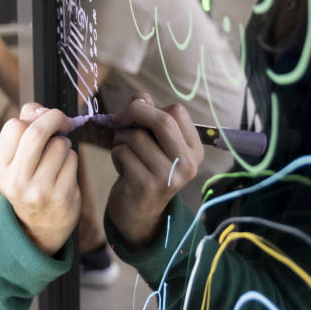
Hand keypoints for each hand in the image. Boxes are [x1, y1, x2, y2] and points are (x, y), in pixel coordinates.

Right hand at [0, 103, 80, 255]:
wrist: (40, 225)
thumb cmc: (29, 181)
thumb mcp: (15, 159)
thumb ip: (24, 127)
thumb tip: (40, 109)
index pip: (14, 126)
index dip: (32, 116)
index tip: (43, 119)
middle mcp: (15, 180)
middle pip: (36, 133)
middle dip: (54, 118)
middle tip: (62, 121)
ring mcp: (39, 190)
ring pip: (59, 145)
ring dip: (63, 144)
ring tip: (56, 158)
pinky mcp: (62, 194)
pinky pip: (73, 159)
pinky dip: (71, 158)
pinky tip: (63, 171)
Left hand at [105, 93, 203, 247]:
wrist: (138, 212)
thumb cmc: (145, 168)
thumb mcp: (153, 142)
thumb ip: (148, 116)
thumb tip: (139, 98)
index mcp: (194, 150)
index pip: (177, 112)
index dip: (151, 106)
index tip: (135, 113)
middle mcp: (187, 164)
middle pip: (163, 121)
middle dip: (135, 112)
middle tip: (119, 119)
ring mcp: (169, 176)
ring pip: (136, 137)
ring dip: (121, 139)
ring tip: (124, 151)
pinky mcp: (147, 185)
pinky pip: (123, 153)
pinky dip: (116, 154)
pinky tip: (121, 166)